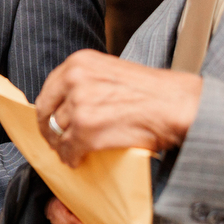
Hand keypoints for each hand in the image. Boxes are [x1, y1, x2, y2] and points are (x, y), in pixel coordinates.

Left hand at [35, 49, 201, 166]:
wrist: (176, 105)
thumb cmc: (152, 91)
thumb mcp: (111, 72)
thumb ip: (86, 82)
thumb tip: (66, 103)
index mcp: (79, 63)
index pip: (48, 90)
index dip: (47, 110)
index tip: (50, 121)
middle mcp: (75, 80)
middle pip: (47, 112)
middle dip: (49, 130)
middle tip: (55, 141)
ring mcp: (79, 106)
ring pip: (57, 133)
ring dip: (62, 146)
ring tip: (70, 152)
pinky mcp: (86, 131)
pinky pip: (68, 150)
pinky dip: (71, 158)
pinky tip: (78, 160)